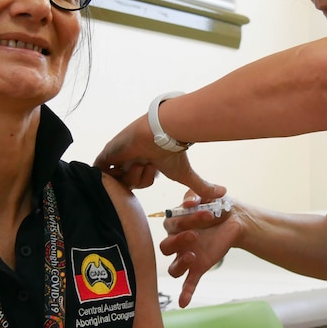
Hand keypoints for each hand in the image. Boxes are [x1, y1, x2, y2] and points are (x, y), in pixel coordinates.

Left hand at [94, 115, 224, 198]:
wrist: (159, 134)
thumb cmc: (171, 154)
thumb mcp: (186, 174)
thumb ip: (202, 186)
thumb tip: (223, 193)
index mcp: (145, 163)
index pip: (140, 182)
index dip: (145, 180)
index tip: (154, 170)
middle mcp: (130, 159)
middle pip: (128, 183)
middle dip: (139, 178)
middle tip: (148, 164)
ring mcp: (118, 156)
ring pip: (118, 179)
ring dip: (131, 172)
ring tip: (140, 158)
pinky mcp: (107, 153)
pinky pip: (103, 172)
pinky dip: (113, 172)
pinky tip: (126, 161)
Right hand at [160, 192, 242, 307]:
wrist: (236, 220)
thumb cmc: (217, 206)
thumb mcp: (206, 196)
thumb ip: (195, 196)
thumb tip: (190, 201)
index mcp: (176, 223)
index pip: (171, 224)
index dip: (185, 219)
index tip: (204, 212)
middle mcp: (178, 241)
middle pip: (165, 247)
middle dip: (178, 241)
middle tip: (195, 235)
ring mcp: (187, 256)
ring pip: (172, 267)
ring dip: (179, 264)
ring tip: (193, 257)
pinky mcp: (199, 267)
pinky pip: (188, 283)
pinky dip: (185, 293)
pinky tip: (183, 302)